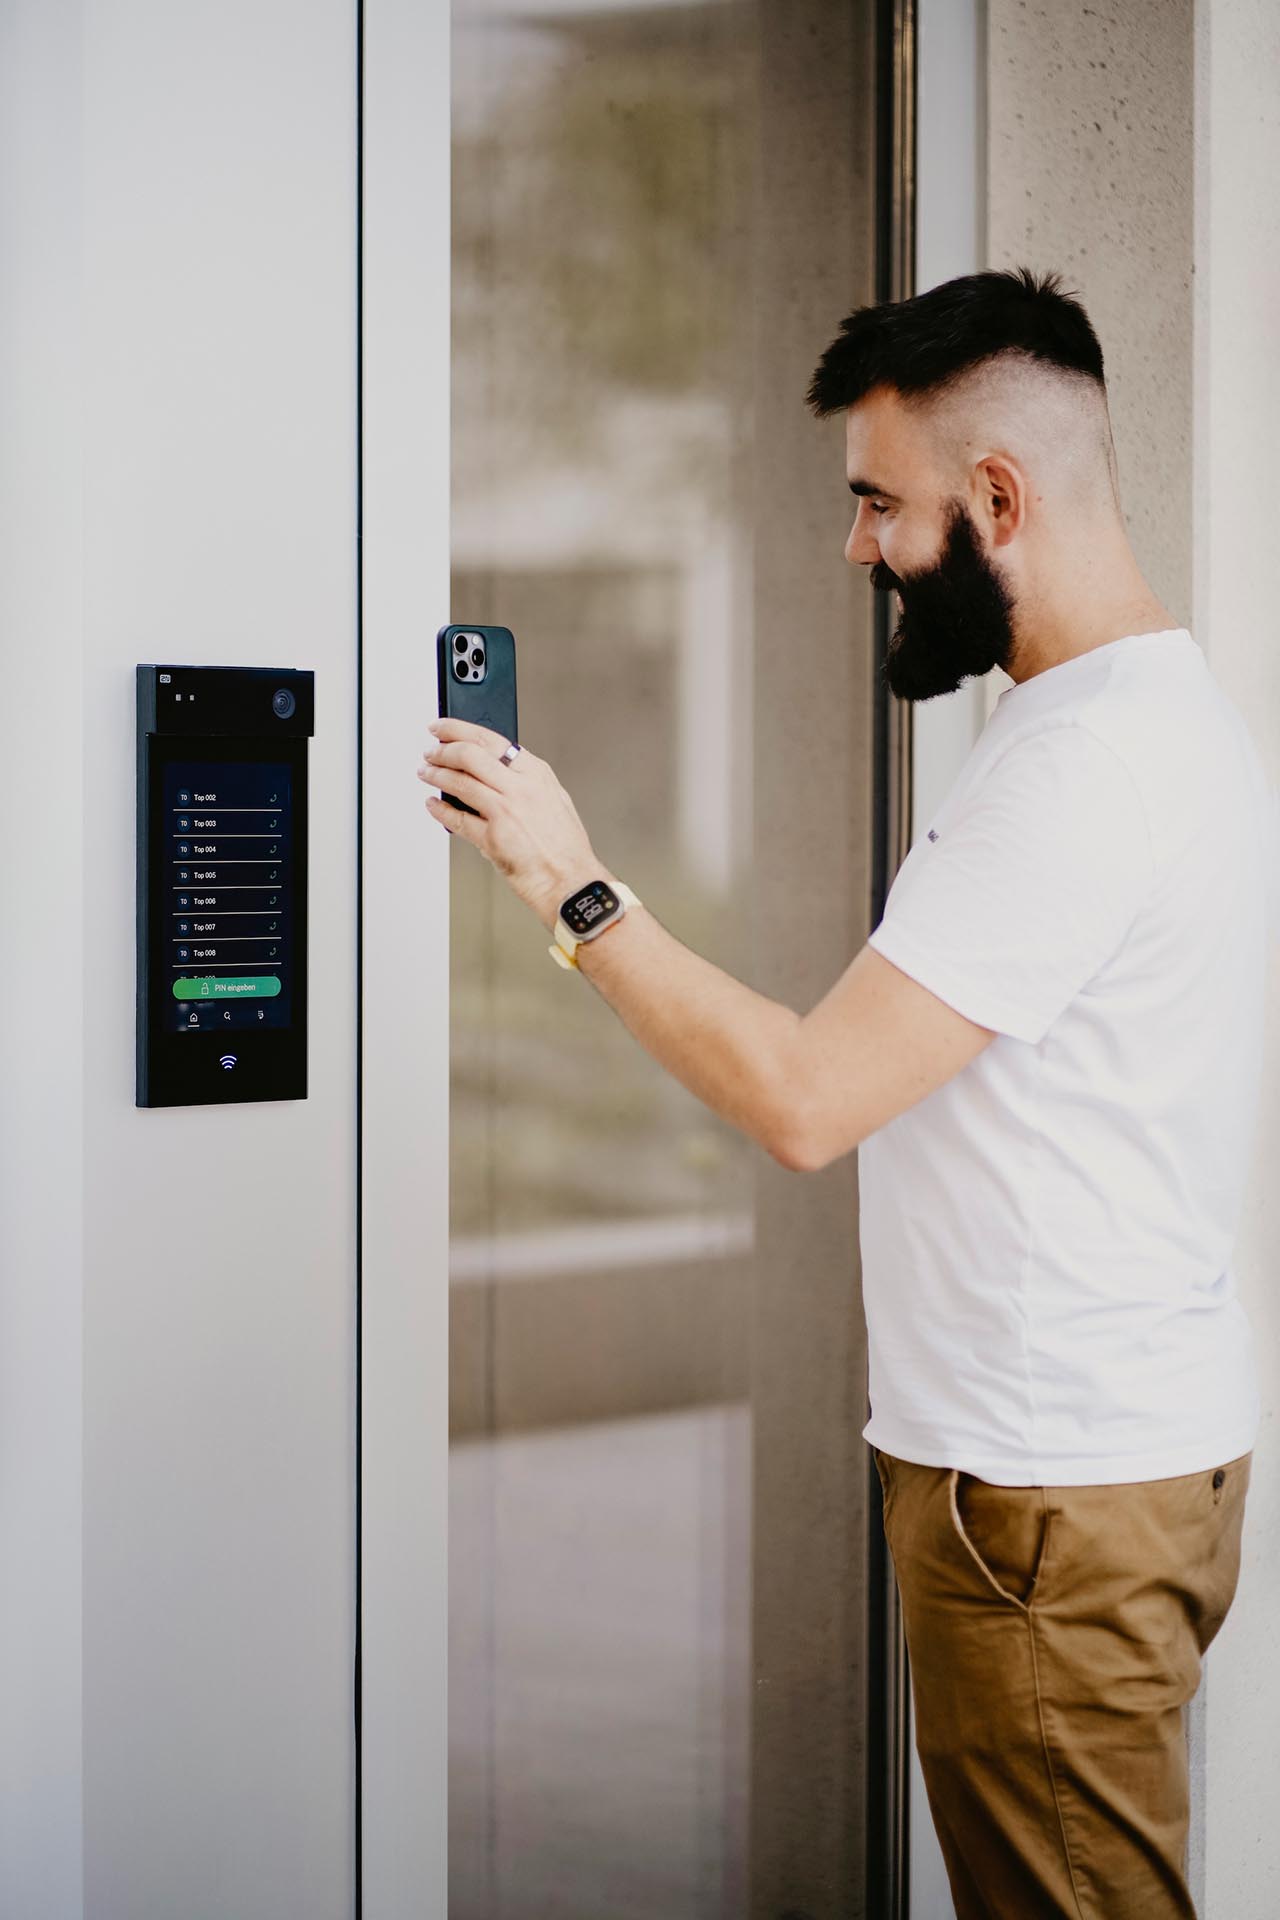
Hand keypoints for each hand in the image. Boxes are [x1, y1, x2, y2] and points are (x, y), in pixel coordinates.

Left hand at [417, 717, 603, 930]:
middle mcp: (520, 788)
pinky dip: (440, 809)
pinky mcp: (492, 838)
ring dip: (436, 775)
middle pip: (470, 754)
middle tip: (430, 752)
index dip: (459, 729)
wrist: (571, 880)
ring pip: (459, 782)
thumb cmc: (566, 847)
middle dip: (442, 750)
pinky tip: (433, 804)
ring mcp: (505, 812)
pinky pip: (458, 819)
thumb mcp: (555, 800)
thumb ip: (527, 782)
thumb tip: (497, 771)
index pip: (491, 739)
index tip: (444, 728)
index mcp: (536, 774)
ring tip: (426, 773)